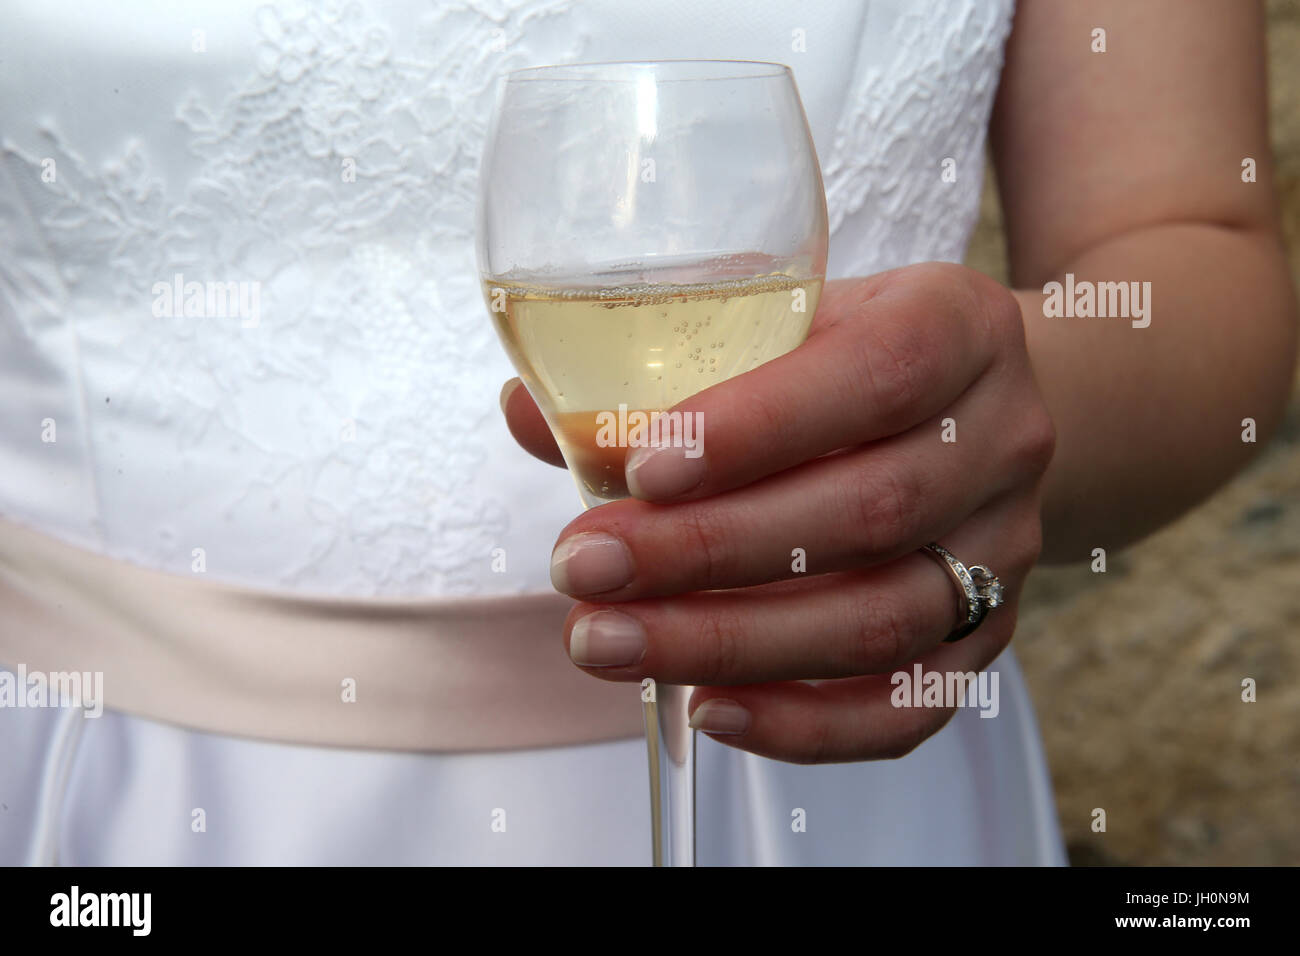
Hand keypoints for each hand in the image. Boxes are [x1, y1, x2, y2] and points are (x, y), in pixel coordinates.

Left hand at [501, 262, 1055, 762]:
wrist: (970, 408)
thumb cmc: (848, 358)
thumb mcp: (779, 323)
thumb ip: (663, 366)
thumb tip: (528, 415)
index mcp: (956, 327)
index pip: (874, 374)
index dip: (759, 428)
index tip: (642, 470)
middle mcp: (998, 440)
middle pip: (868, 512)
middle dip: (707, 553)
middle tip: (583, 570)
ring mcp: (1005, 551)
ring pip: (880, 620)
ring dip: (731, 644)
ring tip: (608, 643)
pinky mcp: (986, 637)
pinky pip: (909, 707)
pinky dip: (806, 724)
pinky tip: (707, 711)